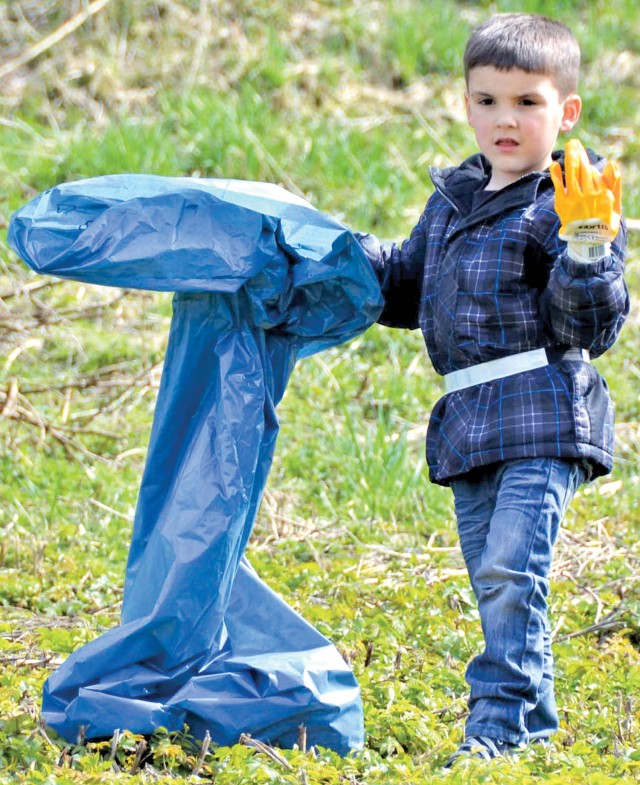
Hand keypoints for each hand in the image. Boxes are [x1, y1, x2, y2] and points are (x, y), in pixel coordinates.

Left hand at [550, 140, 620, 260]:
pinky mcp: (563, 205)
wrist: (589, 241)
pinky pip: (559, 186)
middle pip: (582, 169)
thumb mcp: (615, 204)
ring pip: (572, 174)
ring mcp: (574, 199)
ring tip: (568, 147)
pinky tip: (554, 164)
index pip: (592, 171)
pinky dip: (556, 175)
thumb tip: (612, 164)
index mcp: (602, 192)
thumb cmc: (604, 221)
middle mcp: (589, 194)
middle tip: (573, 142)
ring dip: (569, 159)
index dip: (585, 159)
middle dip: (577, 154)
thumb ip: (615, 184)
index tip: (581, 150)